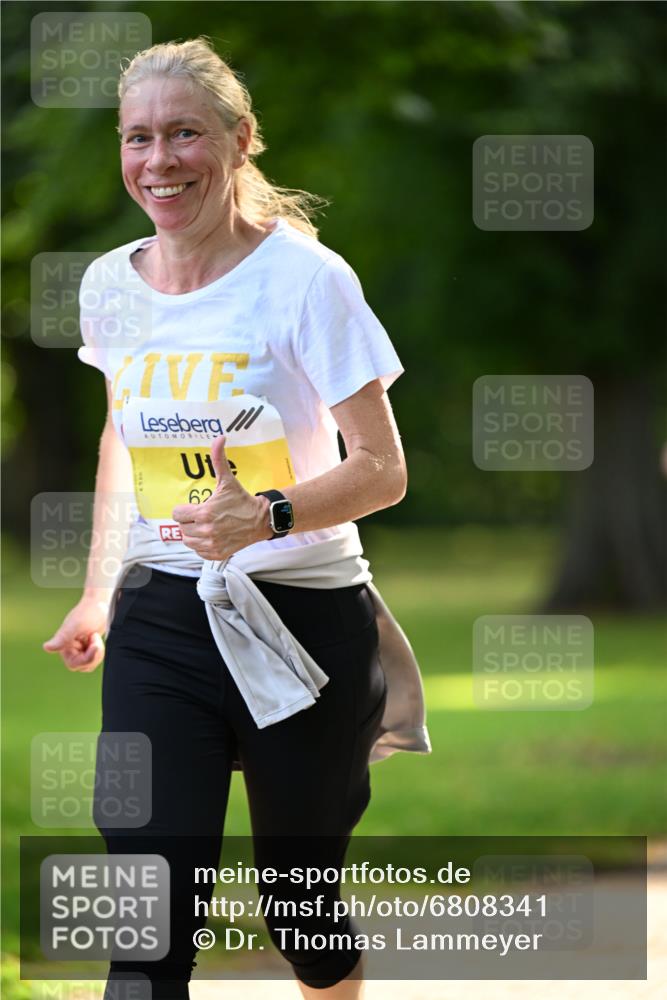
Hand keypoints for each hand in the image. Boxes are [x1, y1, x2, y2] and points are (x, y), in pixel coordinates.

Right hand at [43, 596, 108, 671]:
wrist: (99, 605)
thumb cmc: (87, 612)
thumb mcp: (75, 625)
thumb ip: (62, 638)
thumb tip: (47, 647)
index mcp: (63, 644)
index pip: (74, 664)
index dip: (88, 657)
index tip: (95, 644)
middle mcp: (69, 648)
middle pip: (83, 665)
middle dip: (94, 654)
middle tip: (95, 638)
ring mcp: (78, 649)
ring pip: (89, 664)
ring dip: (97, 652)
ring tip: (95, 636)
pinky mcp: (86, 648)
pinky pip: (94, 658)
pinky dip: (99, 651)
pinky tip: (96, 638)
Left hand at [172, 434, 269, 560]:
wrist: (260, 520)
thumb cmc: (241, 500)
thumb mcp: (228, 480)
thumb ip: (218, 459)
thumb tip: (219, 437)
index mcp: (204, 513)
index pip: (177, 514)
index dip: (184, 510)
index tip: (194, 507)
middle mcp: (206, 531)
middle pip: (181, 528)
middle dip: (190, 521)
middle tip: (203, 516)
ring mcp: (211, 544)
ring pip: (188, 541)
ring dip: (194, 534)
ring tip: (206, 526)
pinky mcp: (216, 554)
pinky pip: (198, 551)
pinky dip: (202, 545)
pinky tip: (212, 535)